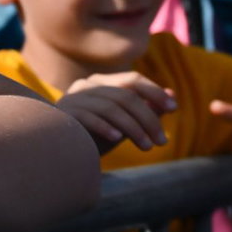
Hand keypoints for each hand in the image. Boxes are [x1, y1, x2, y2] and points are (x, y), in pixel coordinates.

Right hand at [59, 72, 176, 153]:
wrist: (56, 152)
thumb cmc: (93, 137)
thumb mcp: (123, 123)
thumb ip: (145, 108)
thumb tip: (173, 95)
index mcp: (101, 83)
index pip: (133, 80)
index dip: (155, 92)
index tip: (174, 108)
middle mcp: (86, 86)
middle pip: (126, 95)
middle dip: (149, 118)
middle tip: (162, 141)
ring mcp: (73, 99)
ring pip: (112, 107)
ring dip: (134, 128)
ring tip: (147, 147)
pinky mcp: (63, 114)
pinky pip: (89, 117)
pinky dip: (105, 127)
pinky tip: (117, 139)